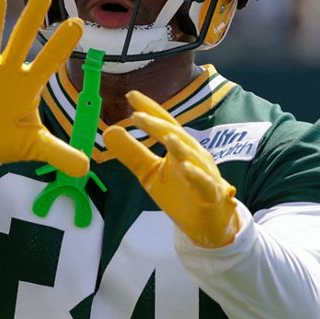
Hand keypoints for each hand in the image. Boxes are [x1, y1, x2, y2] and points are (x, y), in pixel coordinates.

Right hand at [0, 0, 88, 176]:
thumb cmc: (4, 140)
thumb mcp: (35, 147)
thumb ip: (60, 154)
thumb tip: (87, 169)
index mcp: (29, 85)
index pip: (50, 61)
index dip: (62, 43)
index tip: (76, 23)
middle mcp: (9, 73)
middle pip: (22, 41)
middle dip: (32, 19)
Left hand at [103, 91, 241, 247]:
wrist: (206, 224)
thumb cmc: (179, 193)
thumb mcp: (149, 173)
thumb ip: (131, 153)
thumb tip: (109, 131)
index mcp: (179, 147)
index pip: (163, 123)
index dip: (149, 108)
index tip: (130, 95)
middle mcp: (193, 155)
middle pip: (176, 135)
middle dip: (158, 124)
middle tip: (137, 115)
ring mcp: (204, 173)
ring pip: (192, 156)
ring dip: (179, 145)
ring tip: (165, 135)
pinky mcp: (210, 195)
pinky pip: (204, 183)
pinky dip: (196, 175)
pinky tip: (185, 168)